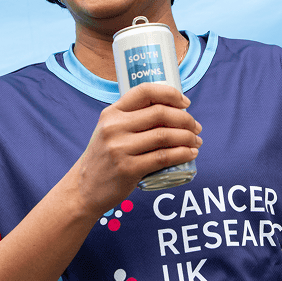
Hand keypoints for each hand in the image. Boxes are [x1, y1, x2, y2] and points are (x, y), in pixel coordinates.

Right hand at [72, 82, 201, 212]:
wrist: (85, 188)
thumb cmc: (105, 157)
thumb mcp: (110, 131)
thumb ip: (133, 119)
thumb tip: (172, 110)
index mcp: (111, 113)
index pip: (145, 91)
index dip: (170, 94)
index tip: (185, 103)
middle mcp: (114, 127)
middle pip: (160, 113)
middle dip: (185, 119)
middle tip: (196, 127)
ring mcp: (120, 148)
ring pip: (165, 135)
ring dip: (187, 137)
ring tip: (196, 141)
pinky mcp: (128, 169)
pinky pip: (163, 157)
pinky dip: (182, 154)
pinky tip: (190, 154)